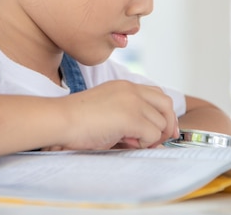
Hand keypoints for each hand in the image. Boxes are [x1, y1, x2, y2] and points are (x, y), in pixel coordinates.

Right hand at [57, 80, 178, 150]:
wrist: (61, 119)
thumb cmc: (78, 121)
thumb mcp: (108, 111)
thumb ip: (130, 117)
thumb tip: (152, 138)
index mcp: (124, 86)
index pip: (156, 94)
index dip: (163, 113)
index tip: (161, 130)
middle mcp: (132, 90)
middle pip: (166, 104)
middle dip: (168, 124)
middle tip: (160, 141)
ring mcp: (133, 102)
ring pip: (161, 123)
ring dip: (150, 137)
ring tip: (130, 141)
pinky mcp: (132, 117)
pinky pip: (152, 135)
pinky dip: (144, 143)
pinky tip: (125, 142)